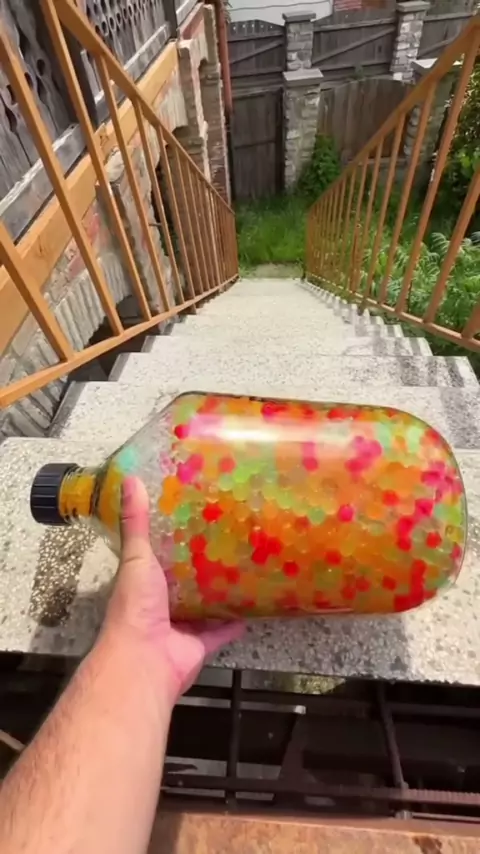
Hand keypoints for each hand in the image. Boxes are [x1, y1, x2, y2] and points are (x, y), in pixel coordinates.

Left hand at [103, 476, 243, 704]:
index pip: (158, 554)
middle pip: (184, 579)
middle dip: (201, 563)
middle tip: (226, 537)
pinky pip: (222, 630)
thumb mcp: (137, 556)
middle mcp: (161, 603)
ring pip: (204, 604)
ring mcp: (181, 625)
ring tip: (243, 566)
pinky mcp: (200, 643)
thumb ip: (136, 522)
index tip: (193, 515)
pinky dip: (237, 621)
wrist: (145, 658)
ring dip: (220, 590)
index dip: (173, 537)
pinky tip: (254, 605)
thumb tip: (129, 479)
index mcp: (143, 580)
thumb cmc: (136, 605)